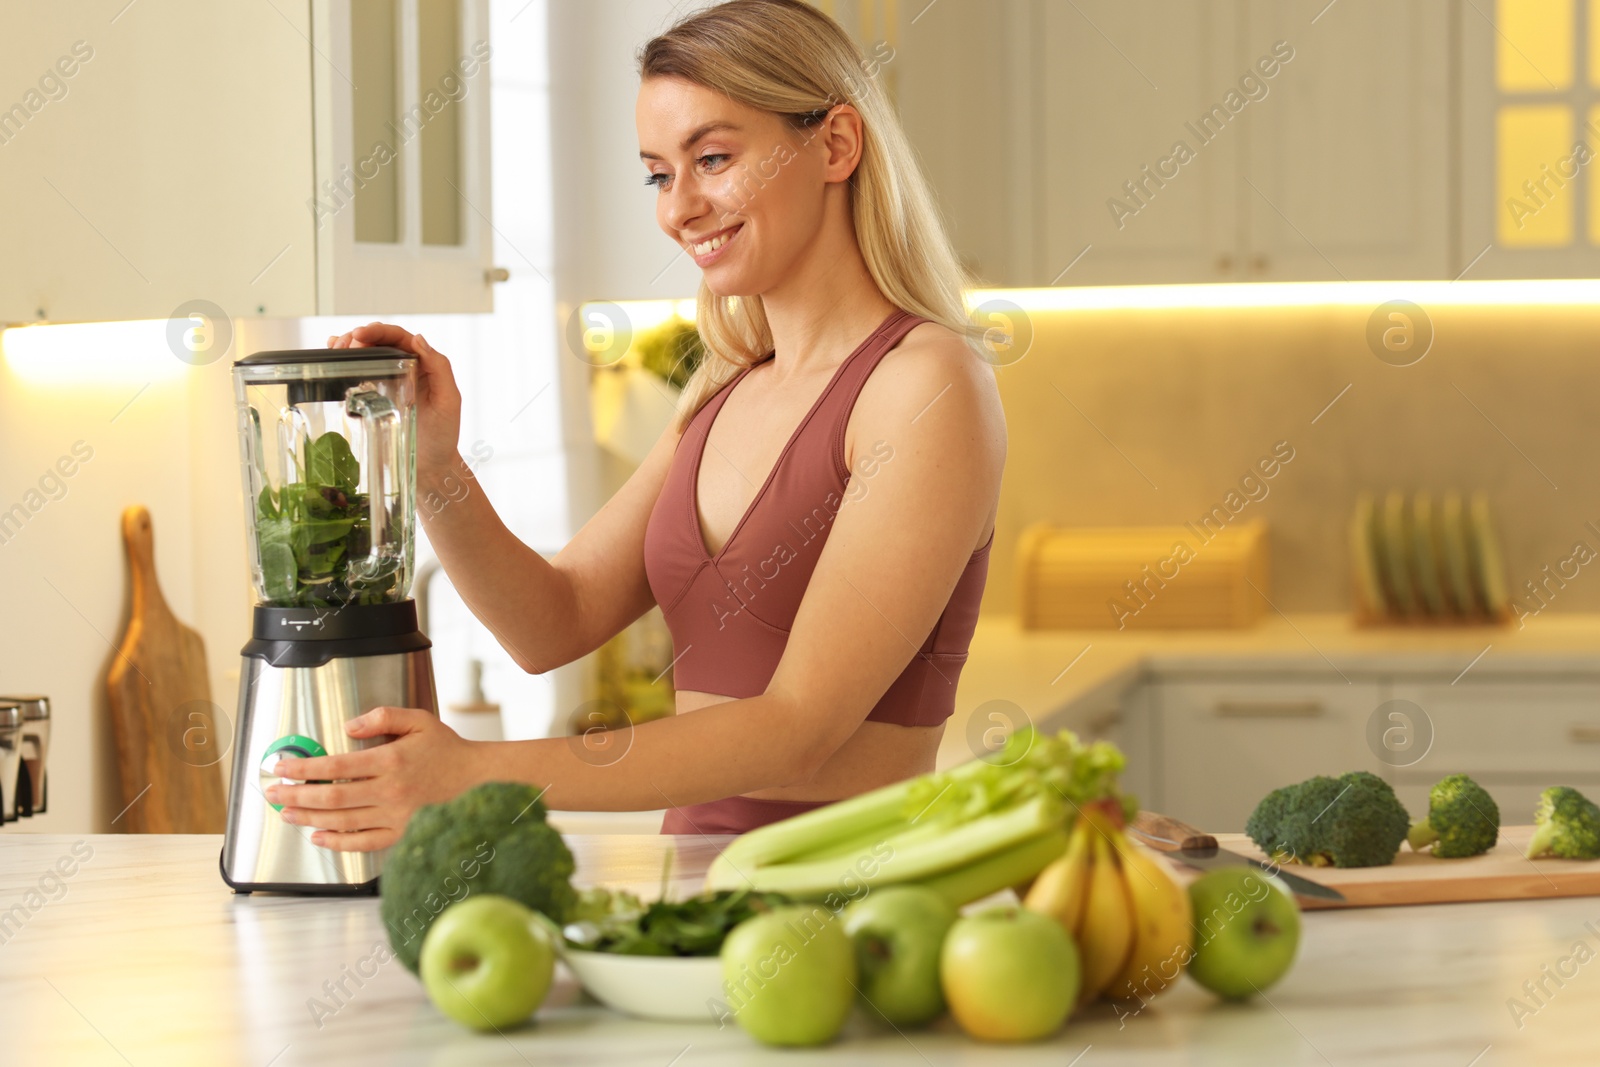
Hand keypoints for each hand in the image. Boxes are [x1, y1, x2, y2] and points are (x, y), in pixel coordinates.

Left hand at [265, 707, 479, 852]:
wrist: (479, 781)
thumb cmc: (448, 750)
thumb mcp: (419, 720)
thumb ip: (383, 716)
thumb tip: (350, 726)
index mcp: (391, 760)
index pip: (336, 765)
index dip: (304, 768)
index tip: (283, 767)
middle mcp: (390, 790)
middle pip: (332, 796)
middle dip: (297, 795)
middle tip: (273, 793)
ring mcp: (395, 815)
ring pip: (342, 821)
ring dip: (309, 818)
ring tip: (286, 813)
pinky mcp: (401, 833)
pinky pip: (363, 842)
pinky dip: (337, 842)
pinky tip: (318, 836)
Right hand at [327, 322, 462, 475]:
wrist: (431, 466)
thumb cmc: (444, 434)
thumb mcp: (448, 400)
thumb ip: (439, 368)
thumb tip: (418, 339)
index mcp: (423, 364)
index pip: (399, 338)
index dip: (378, 331)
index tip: (359, 335)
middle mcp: (404, 369)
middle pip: (378, 342)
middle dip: (358, 336)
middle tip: (343, 345)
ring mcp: (387, 382)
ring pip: (366, 354)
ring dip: (348, 345)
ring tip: (336, 349)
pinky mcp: (374, 397)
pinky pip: (358, 374)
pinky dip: (345, 362)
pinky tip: (333, 357)